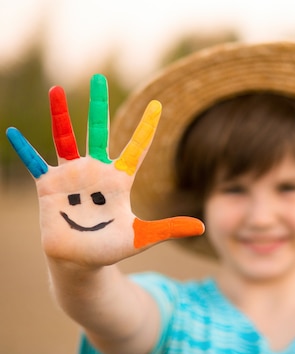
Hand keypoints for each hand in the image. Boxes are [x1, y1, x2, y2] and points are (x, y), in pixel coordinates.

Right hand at [6, 74, 203, 265]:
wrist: (81, 262)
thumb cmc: (111, 247)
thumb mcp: (142, 237)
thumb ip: (170, 228)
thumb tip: (203, 226)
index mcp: (119, 180)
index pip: (137, 148)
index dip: (146, 127)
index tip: (157, 104)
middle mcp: (95, 171)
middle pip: (98, 131)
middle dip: (98, 105)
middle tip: (99, 78)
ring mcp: (71, 176)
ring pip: (64, 139)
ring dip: (59, 115)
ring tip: (55, 89)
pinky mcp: (49, 187)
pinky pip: (34, 164)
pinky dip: (24, 150)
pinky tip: (12, 132)